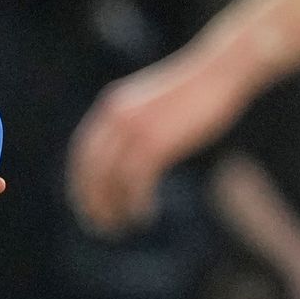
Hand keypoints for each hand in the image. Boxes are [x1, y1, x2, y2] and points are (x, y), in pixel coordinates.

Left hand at [69, 46, 252, 234]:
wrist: (219, 71)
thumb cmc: (195, 90)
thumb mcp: (153, 104)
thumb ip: (136, 124)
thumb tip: (132, 152)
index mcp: (112, 107)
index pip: (82, 151)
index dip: (80, 181)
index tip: (84, 202)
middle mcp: (115, 117)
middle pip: (91, 169)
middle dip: (90, 199)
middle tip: (98, 225)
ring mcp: (134, 130)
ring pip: (110, 179)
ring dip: (112, 207)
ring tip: (119, 227)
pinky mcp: (156, 142)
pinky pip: (136, 182)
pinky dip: (137, 203)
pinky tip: (144, 216)